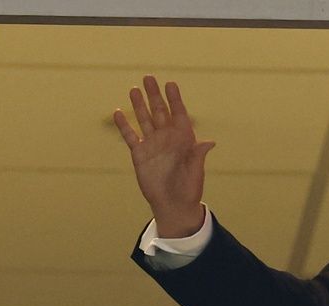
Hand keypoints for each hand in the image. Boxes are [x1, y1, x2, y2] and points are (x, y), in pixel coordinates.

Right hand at [113, 75, 214, 237]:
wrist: (173, 204)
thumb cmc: (189, 189)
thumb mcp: (195, 172)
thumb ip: (198, 155)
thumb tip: (209, 142)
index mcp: (183, 138)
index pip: (179, 113)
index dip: (175, 99)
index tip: (170, 84)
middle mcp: (167, 137)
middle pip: (159, 111)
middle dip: (154, 95)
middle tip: (149, 78)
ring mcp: (152, 144)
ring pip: (144, 119)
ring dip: (139, 105)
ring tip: (134, 89)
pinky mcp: (139, 154)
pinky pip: (130, 136)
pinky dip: (124, 125)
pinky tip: (118, 113)